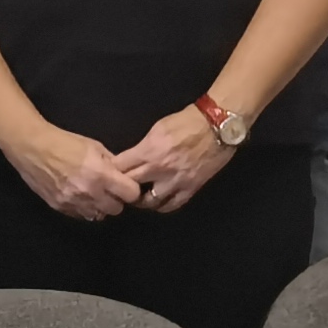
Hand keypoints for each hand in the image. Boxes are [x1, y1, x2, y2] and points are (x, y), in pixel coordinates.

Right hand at [6, 120, 142, 220]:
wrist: (33, 148)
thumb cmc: (65, 143)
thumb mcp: (94, 147)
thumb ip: (111, 163)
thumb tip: (124, 174)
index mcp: (100, 174)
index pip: (131, 194)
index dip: (131, 189)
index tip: (127, 185)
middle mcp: (89, 192)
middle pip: (117, 209)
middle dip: (116, 200)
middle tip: (110, 190)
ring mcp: (74, 202)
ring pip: (99, 215)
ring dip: (100, 206)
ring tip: (93, 193)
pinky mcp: (60, 207)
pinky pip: (81, 215)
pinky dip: (84, 208)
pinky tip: (79, 196)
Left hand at [118, 106, 236, 213]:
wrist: (217, 126)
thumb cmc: (188, 122)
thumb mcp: (158, 128)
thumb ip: (143, 146)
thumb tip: (132, 157)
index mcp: (149, 151)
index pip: (120, 167)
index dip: (112, 171)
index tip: (109, 173)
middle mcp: (159, 169)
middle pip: (131, 186)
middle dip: (123, 187)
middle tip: (120, 188)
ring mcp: (176, 181)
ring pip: (150, 201)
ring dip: (141, 200)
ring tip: (139, 196)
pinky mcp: (190, 188)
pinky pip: (172, 205)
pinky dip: (162, 206)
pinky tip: (158, 202)